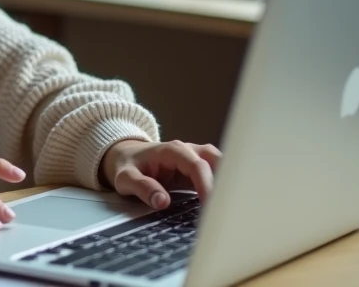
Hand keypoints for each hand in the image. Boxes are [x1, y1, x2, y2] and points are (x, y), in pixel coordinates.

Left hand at [99, 139, 220, 209]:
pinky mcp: (198, 170)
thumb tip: (162, 201)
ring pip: (221, 165)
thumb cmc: (127, 166)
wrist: (126, 155)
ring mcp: (195, 159)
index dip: (206, 184)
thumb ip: (142, 188)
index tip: (210, 204)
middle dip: (225, 181)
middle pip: (216, 161)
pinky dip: (223, 186)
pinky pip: (216, 175)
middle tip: (227, 206)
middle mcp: (188, 151)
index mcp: (172, 151)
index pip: (196, 165)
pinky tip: (227, 204)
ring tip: (232, 206)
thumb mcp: (126, 178)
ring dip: (228, 182)